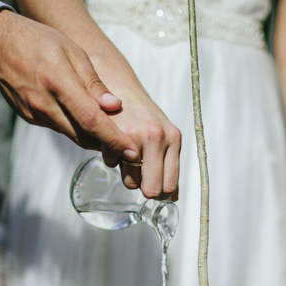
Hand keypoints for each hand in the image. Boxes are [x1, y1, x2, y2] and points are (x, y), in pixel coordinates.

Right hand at [0, 10, 138, 162]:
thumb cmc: (39, 41)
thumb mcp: (73, 51)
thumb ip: (94, 82)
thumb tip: (114, 106)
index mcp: (58, 82)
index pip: (91, 120)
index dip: (114, 139)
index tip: (132, 152)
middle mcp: (44, 103)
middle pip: (83, 135)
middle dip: (107, 144)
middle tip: (128, 147)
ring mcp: (34, 113)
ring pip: (72, 135)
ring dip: (92, 138)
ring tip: (110, 134)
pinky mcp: (30, 118)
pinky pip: (59, 129)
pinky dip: (75, 129)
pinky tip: (83, 120)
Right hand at [91, 58, 180, 199]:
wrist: (118, 86)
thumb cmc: (142, 117)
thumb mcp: (164, 138)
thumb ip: (169, 166)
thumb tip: (173, 199)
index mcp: (174, 139)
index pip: (170, 186)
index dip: (160, 194)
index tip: (153, 190)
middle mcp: (157, 136)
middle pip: (152, 189)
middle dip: (144, 188)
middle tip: (139, 175)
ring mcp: (134, 135)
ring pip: (130, 182)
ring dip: (126, 173)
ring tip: (127, 151)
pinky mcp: (112, 134)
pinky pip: (112, 166)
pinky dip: (111, 159)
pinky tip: (114, 142)